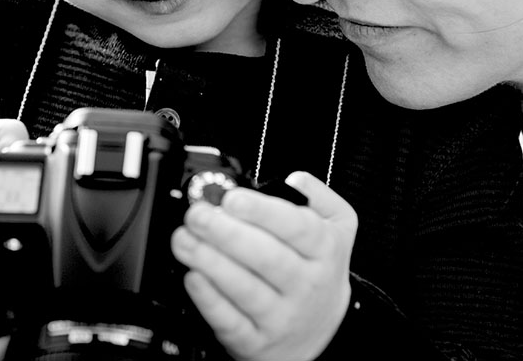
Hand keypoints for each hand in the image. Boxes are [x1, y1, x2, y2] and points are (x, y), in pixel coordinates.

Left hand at [170, 171, 356, 360]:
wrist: (322, 330)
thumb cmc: (318, 269)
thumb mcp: (338, 227)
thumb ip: (318, 195)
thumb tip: (295, 179)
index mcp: (324, 250)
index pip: (298, 228)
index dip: (262, 211)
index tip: (231, 198)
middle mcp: (306, 285)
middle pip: (268, 258)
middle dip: (226, 233)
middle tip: (197, 215)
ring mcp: (282, 316)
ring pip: (246, 289)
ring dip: (210, 261)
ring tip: (184, 239)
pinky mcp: (257, 342)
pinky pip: (230, 321)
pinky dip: (209, 299)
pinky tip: (193, 277)